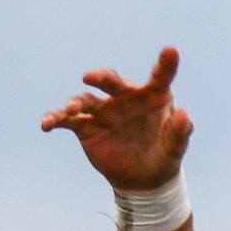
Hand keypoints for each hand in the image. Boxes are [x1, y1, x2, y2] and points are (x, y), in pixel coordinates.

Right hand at [40, 47, 191, 190]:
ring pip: (85, 99)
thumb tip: (185, 116)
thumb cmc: (162, 155)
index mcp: (152, 96)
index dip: (166, 64)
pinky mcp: (86, 125)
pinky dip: (55, 119)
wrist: (142, 179)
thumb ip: (179, 132)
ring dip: (75, 103)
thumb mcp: (174, 148)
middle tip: (90, 77)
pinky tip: (46, 125)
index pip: (160, 77)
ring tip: (71, 110)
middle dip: (101, 77)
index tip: (171, 51)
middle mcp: (125, 97)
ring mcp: (103, 110)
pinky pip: (66, 119)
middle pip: (111, 81)